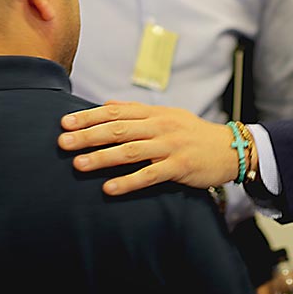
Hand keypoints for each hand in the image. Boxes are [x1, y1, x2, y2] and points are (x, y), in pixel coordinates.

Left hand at [58, 101, 239, 195]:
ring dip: (102, 158)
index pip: (116, 112)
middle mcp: (160, 126)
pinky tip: (109, 188)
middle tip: (63, 142)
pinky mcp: (180, 167)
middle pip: (118, 130)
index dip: (89, 117)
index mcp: (155, 113)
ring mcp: (170, 146)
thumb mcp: (167, 116)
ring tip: (79, 164)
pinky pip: (150, 175)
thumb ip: (136, 111)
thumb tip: (106, 105)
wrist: (229, 148)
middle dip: (88, 136)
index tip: (65, 122)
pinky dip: (128, 182)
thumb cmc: (193, 133)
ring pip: (130, 151)